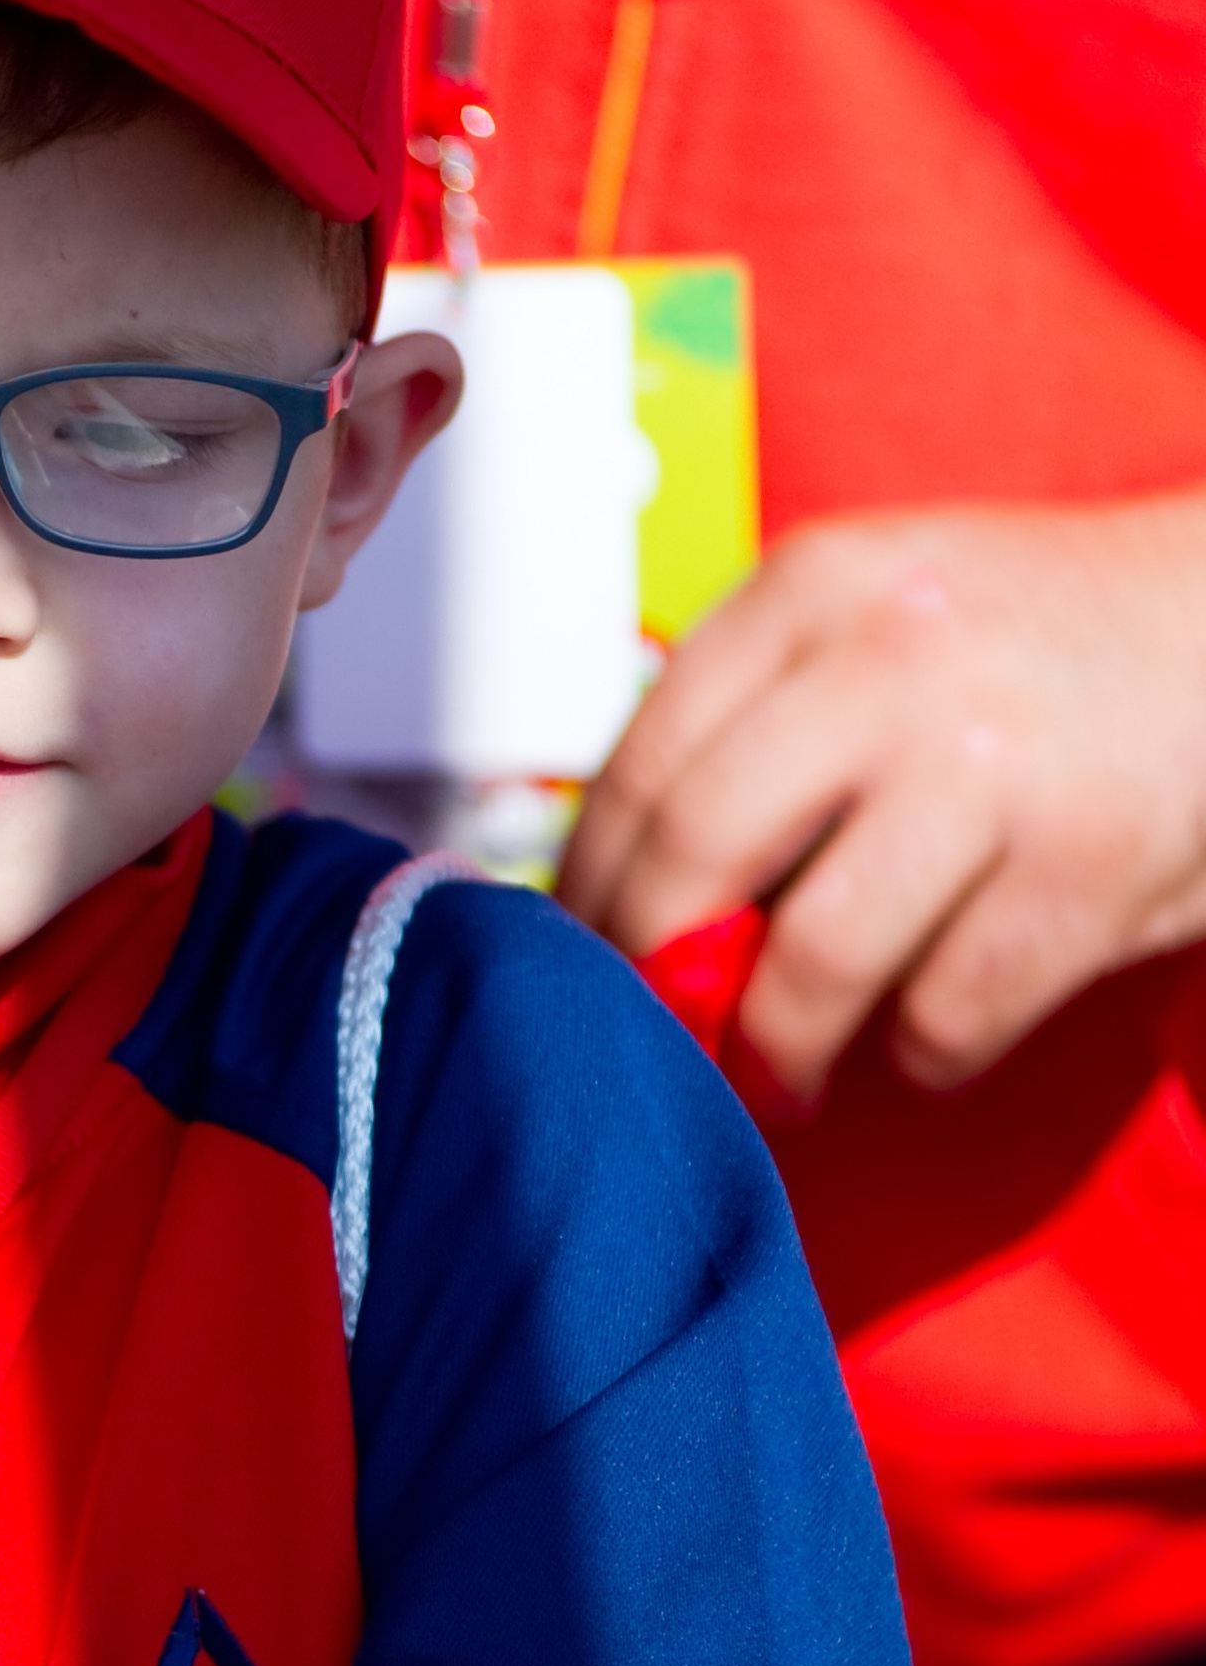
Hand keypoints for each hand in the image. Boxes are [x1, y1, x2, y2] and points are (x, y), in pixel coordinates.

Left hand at [559, 492, 1205, 1098]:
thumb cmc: (1041, 638)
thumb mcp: (884, 611)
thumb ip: (761, 711)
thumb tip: (625, 880)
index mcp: (815, 589)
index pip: (637, 766)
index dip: (588, 891)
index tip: (580, 960)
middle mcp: (891, 666)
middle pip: (693, 861)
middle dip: (654, 977)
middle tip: (661, 1032)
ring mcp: (992, 769)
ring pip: (809, 964)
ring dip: (776, 1051)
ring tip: (780, 1075)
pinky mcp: (1084, 872)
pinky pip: (943, 1017)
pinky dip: (918, 1058)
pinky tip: (924, 1039)